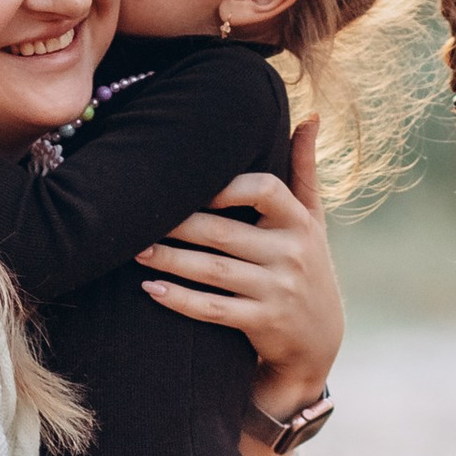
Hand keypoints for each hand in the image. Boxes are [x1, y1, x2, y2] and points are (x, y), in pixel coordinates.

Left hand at [138, 117, 341, 411]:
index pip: (266, 190)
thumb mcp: (312, 220)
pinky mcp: (262, 322)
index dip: (227, 186)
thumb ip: (305, 169)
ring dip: (170, 259)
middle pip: (224, 232)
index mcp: (299, 222)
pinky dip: (180, 300)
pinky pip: (213, 309)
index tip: (191, 184)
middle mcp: (291, 254)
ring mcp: (277, 290)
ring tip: (136, 249)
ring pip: (212, 271)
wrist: (320, 339)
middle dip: (178, 224)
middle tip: (139, 216)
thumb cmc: (306, 264)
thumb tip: (311, 117)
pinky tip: (151, 289)